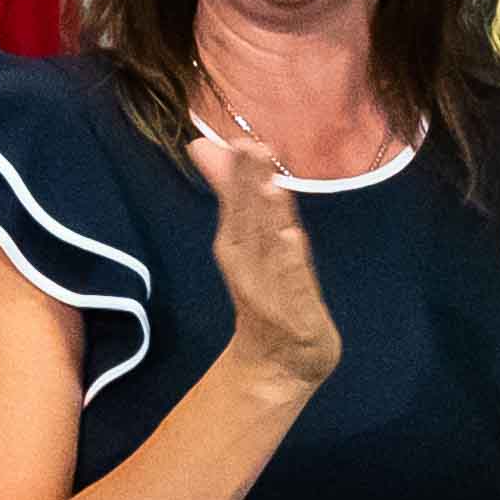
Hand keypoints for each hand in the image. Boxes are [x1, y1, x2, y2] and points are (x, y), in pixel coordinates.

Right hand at [187, 129, 344, 394]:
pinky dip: (290, 260)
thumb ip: (232, 190)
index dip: (238, 174)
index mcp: (237, 243)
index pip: (235, 204)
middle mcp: (248, 263)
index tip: (239, 140)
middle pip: (247, 220)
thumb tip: (204, 145)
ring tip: (268, 186)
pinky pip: (292, 282)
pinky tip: (292, 237)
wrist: (279, 360)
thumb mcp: (248, 237)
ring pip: (268, 247)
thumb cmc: (265, 289)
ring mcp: (270, 288)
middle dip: (248, 186)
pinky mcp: (295, 310)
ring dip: (267, 218)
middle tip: (250, 148)